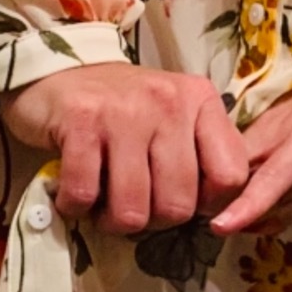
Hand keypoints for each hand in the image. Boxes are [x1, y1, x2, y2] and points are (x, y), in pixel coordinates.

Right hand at [2, 64, 249, 234]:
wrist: (60, 69)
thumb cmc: (124, 108)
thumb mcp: (176, 119)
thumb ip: (201, 156)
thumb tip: (215, 215)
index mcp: (200, 101)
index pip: (230, 176)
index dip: (206, 206)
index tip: (179, 200)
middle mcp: (169, 101)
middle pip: (178, 205)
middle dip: (151, 222)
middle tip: (132, 207)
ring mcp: (124, 110)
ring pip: (132, 209)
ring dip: (112, 221)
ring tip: (102, 205)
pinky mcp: (81, 120)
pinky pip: (85, 193)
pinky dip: (75, 206)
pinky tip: (73, 194)